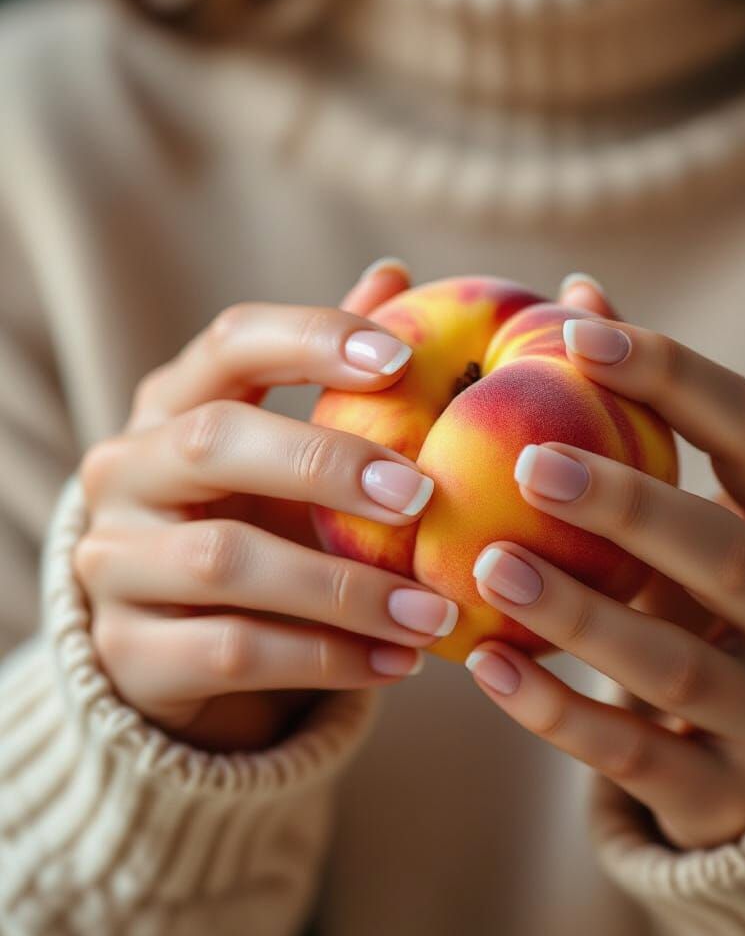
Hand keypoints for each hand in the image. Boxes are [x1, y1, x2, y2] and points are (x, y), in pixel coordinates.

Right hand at [72, 260, 457, 751]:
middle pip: (216, 441)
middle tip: (421, 494)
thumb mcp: (282, 442)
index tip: (402, 359)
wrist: (171, 640)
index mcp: (173, 404)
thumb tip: (394, 273)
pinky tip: (400, 661)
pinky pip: (234, 652)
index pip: (233, 342)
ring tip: (436, 613)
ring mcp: (116, 563)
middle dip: (326, 464)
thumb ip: (328, 366)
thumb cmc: (248, 517)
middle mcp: (127, 471)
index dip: (314, 338)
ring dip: (347, 590)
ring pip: (228, 563)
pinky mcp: (131, 652)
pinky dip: (327, 659)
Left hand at [466, 303, 744, 848]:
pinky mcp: (728, 794)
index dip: (671, 375)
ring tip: (488, 562)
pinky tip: (487, 665)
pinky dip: (556, 710)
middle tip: (526, 459)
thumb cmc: (720, 606)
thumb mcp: (708, 515)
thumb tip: (578, 290)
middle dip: (626, 502)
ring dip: (578, 610)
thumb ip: (651, 415)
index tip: (574, 333)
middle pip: (724, 551)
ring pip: (674, 661)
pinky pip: (634, 753)